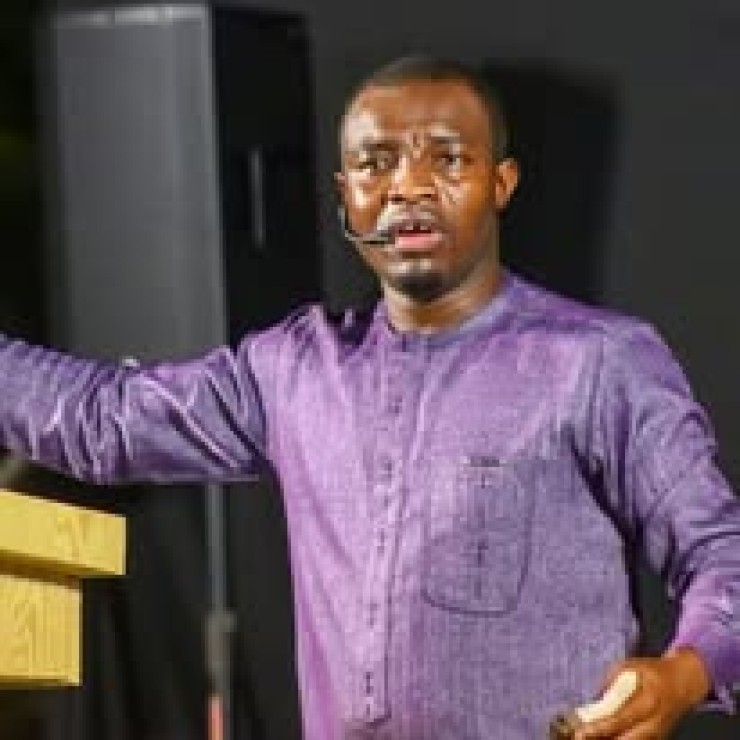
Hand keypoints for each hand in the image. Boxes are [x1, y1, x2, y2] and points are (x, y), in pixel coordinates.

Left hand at [573, 648, 710, 738]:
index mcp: (649, 698)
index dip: (601, 727)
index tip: (581, 731)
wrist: (682, 682)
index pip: (623, 718)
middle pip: (629, 739)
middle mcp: (656, 720)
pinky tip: (604, 737)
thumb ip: (611, 682)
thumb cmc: (651, 671)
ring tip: (590, 738)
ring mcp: (659, 732)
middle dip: (604, 739)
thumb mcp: (630, 666)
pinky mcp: (659, 738)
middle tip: (581, 738)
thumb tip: (592, 699)